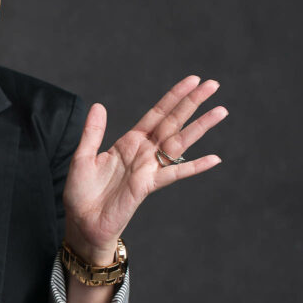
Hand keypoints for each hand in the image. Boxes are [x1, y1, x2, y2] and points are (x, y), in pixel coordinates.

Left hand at [62, 75, 226, 263]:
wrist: (82, 222)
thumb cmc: (81, 192)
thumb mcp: (83, 157)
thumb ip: (93, 132)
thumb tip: (99, 105)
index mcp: (129, 142)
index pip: (157, 113)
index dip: (174, 96)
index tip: (193, 80)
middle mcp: (144, 152)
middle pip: (173, 121)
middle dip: (192, 103)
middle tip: (213, 84)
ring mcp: (149, 168)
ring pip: (180, 142)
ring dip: (200, 126)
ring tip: (221, 111)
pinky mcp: (148, 185)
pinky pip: (175, 174)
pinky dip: (195, 167)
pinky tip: (214, 159)